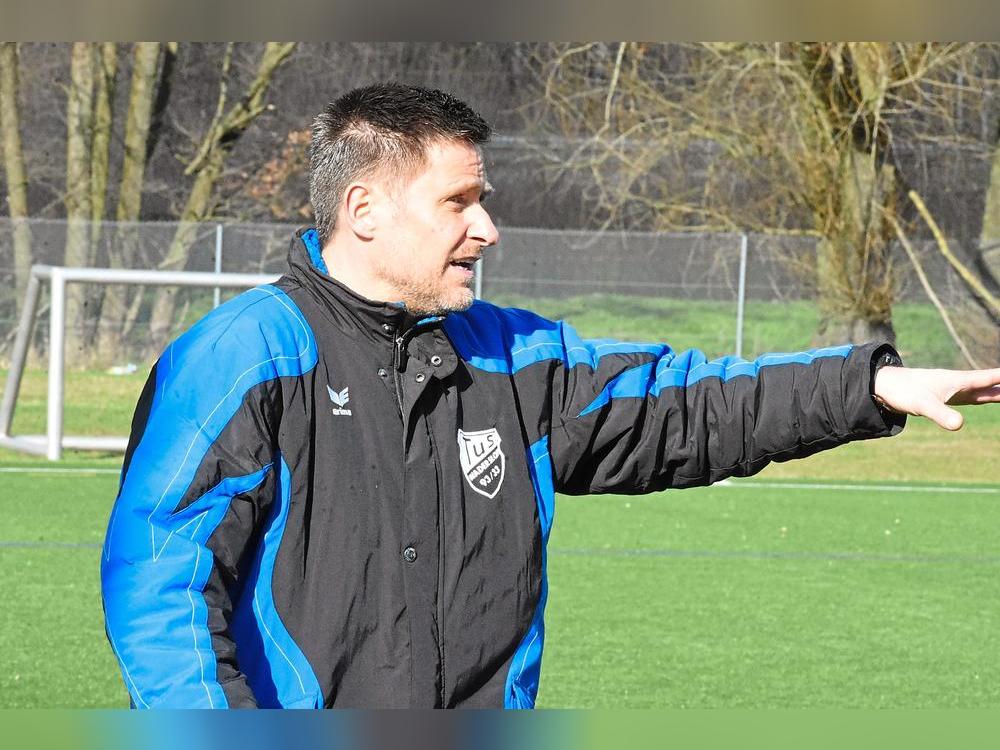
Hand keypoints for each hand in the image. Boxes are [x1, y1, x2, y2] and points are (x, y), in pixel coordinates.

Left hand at [873, 366, 999, 430]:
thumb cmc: (904, 391)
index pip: (990, 379)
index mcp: (959, 382)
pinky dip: (987, 396)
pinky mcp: (947, 397)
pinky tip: (991, 396)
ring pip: (985, 391)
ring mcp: (954, 390)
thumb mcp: (924, 405)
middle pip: (992, 385)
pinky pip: (974, 396)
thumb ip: (941, 414)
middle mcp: (960, 384)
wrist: (884, 385)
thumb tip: (960, 425)